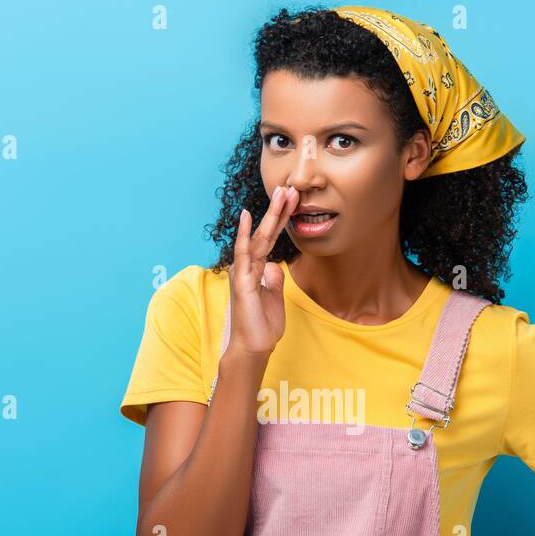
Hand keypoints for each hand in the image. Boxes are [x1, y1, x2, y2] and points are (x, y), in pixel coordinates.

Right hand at [226, 184, 298, 358]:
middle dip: (278, 210)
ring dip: (270, 215)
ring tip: (281, 194)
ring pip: (258, 237)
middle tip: (289, 188)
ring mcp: (243, 272)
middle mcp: (247, 267)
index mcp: (255, 270)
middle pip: (265, 232)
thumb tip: (275, 266)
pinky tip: (247, 217)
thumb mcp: (275, 298)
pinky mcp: (242, 281)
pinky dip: (245, 234)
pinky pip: (244, 254)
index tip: (292, 201)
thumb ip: (273, 280)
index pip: (270, 239)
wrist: (254, 347)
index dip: (281, 219)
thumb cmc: (262, 326)